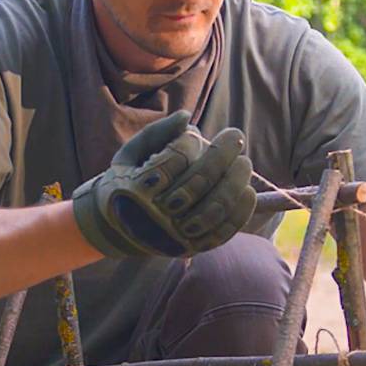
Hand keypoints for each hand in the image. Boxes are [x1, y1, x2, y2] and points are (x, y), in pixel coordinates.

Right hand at [71, 111, 257, 258]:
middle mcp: (155, 216)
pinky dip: (240, 211)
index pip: (175, 159)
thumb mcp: (129, 156)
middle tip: (235, 136)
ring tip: (244, 162)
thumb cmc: (127, 184)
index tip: (195, 134)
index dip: (190, 141)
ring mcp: (175, 235)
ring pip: (216, 206)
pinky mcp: (191, 248)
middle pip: (200, 180)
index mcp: (135, 190)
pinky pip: (223, 232)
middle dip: (223, 153)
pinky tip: (248, 191)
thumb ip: (155, 133)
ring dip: (236, 180)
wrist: (117, 232)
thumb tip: (187, 117)